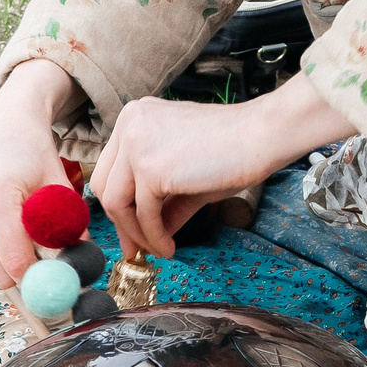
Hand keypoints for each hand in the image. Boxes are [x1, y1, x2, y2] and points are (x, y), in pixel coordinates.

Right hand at [0, 58, 80, 285]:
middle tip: (44, 251)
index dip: (42, 274)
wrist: (4, 132)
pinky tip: (2, 228)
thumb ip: (68, 228)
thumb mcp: (59, 187)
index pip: (16, 261)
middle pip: (0, 273)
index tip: (59, 273)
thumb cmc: (33, 155)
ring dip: (9, 261)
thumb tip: (75, 269)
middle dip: (26, 270)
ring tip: (21, 229)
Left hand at [91, 77, 356, 259]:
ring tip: (160, 249)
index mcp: (136, 117)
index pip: (112, 168)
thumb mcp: (185, 174)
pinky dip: (154, 237)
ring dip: (137, 234)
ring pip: (116, 203)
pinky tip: (170, 246)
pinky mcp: (150, 168)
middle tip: (138, 249)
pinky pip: (142, 214)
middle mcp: (129, 124)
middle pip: (105, 185)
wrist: (261, 136)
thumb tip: (148, 234)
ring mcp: (136, 143)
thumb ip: (161, 200)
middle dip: (122, 223)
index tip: (132, 232)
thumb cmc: (233, 148)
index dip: (119, 205)